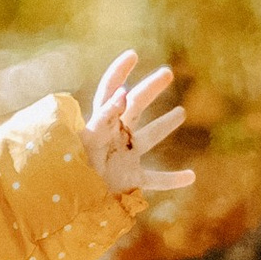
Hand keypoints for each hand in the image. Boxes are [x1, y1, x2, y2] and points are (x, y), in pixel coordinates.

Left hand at [81, 51, 193, 207]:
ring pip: (149, 138)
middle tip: (167, 73)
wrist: (69, 204)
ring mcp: (124, 157)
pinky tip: (191, 176)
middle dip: (149, 89)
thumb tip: (124, 92)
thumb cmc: (72, 171)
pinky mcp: (130, 181)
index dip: (119, 72)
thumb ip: (106, 117)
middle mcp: (114, 136)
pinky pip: (156, 179)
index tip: (132, 55)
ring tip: (181, 112)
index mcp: (100, 124)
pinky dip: (173, 179)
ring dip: (164, 125)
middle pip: (135, 106)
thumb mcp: (89, 139)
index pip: (109, 91)